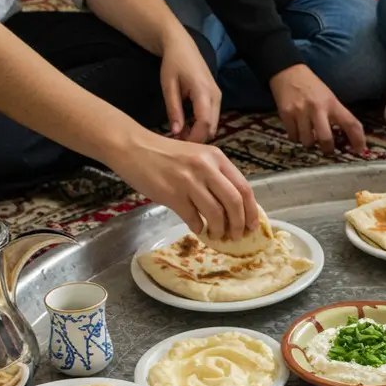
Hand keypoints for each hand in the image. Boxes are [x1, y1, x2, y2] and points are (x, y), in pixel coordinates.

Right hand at [110, 131, 257, 238]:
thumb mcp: (198, 157)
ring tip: (216, 235)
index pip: (244, 188)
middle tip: (236, 237)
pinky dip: (198, 228)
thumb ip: (216, 177)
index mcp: (216, 157)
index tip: (252, 227)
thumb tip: (235, 209)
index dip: (251, 212)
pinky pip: (193, 219)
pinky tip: (197, 228)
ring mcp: (189, 181)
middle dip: (238, 225)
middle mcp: (206, 167)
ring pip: (215, 214)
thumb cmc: (166, 155)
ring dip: (218, 230)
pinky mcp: (172, 194)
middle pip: (234, 203)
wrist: (133, 148)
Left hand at [159, 29, 221, 142]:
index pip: (204, 123)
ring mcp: (218, 97)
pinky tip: (187, 128)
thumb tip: (176, 133)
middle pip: (212, 128)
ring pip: (213, 125)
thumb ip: (173, 110)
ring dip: (199, 134)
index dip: (194, 139)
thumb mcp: (168, 86)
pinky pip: (212, 118)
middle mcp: (216, 96)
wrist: (182, 45)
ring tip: (180, 137)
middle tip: (178, 146)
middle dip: (197, 139)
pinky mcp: (216, 98)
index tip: (180, 148)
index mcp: (203, 92)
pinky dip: (201, 127)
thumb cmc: (173, 63)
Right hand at [269, 65, 366, 154]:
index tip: (359, 150)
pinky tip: (297, 129)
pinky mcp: (286, 114)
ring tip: (309, 135)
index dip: (358, 139)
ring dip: (309, 143)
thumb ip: (336, 115)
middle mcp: (317, 108)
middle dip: (327, 149)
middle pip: (326, 139)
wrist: (287, 72)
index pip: (350, 123)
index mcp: (332, 103)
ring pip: (307, 142)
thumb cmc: (311, 87)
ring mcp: (300, 112)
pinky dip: (296, 137)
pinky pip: (293, 137)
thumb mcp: (328, 97)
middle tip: (327, 149)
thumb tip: (344, 137)